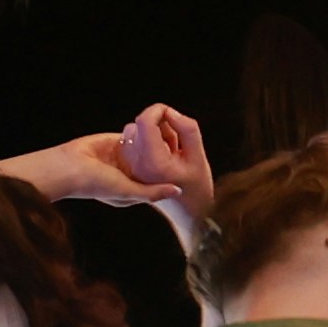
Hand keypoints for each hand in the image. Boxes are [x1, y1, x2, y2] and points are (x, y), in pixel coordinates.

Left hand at [114, 102, 212, 223]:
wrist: (189, 216)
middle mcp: (136, 164)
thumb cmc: (198, 188)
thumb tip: (170, 113)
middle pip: (140, 125)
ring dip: (153, 134)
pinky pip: (133, 143)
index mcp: (153, 160)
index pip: (145, 121)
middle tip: (177, 143)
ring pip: (135, 132)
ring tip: (170, 152)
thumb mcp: (199, 156)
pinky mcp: (128, 169)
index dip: (159, 110)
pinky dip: (147, 143)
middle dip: (159, 124)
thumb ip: (187, 129)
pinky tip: (161, 157)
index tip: (173, 114)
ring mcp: (130, 168)